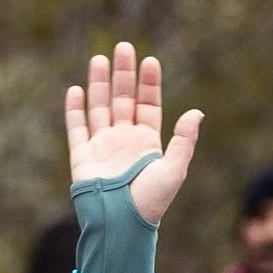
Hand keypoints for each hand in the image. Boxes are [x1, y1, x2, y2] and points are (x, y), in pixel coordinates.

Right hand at [63, 41, 202, 226]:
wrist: (122, 224)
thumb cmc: (150, 202)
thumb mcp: (174, 170)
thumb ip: (184, 141)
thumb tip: (197, 113)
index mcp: (147, 143)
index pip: (147, 105)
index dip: (149, 83)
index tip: (150, 60)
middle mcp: (124, 140)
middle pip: (123, 99)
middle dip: (123, 74)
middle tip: (123, 47)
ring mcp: (102, 147)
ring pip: (99, 107)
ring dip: (98, 83)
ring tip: (99, 59)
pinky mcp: (83, 156)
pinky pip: (77, 127)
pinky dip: (75, 109)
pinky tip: (76, 89)